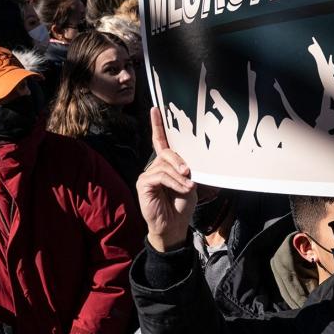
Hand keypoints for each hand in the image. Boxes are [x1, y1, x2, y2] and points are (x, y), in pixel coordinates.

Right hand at [137, 108, 195, 251]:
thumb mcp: (189, 182)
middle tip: (190, 173)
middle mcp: (154, 165)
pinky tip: (182, 188)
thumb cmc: (182, 203)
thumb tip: (187, 161)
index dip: (158, 124)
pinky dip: (174, 181)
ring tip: (189, 186)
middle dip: (181, 161)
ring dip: (180, 176)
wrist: (174, 225)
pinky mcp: (143, 183)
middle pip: (168, 152)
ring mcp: (147, 174)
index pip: (160, 140)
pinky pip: (160, 175)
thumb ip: (186, 168)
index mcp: (166, 162)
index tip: (156, 108)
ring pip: (165, 164)